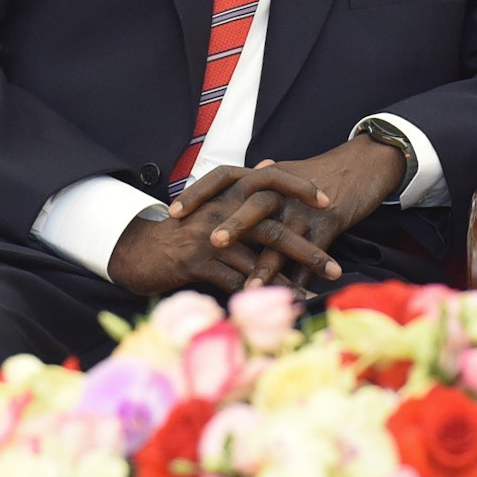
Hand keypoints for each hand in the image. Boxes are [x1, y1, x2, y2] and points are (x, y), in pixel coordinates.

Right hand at [106, 163, 336, 295]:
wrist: (140, 249)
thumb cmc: (184, 230)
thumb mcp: (213, 204)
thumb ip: (243, 191)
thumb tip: (268, 166)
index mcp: (228, 192)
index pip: (271, 181)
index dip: (300, 189)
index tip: (328, 202)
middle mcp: (221, 209)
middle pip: (274, 229)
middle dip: (308, 251)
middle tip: (335, 267)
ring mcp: (209, 236)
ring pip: (259, 260)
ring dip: (288, 283)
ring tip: (313, 297)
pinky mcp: (198, 261)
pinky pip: (236, 282)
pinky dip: (259, 297)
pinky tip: (277, 311)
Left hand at [171, 135, 405, 288]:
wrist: (365, 165)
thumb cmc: (322, 174)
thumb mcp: (289, 173)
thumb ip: (266, 179)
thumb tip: (251, 173)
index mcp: (265, 177)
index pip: (223, 177)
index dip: (198, 193)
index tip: (173, 212)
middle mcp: (281, 190)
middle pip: (253, 205)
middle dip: (232, 225)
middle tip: (209, 243)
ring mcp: (305, 207)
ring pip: (282, 237)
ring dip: (266, 265)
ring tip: (249, 288)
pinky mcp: (329, 222)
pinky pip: (312, 252)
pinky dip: (302, 278)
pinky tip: (291, 297)